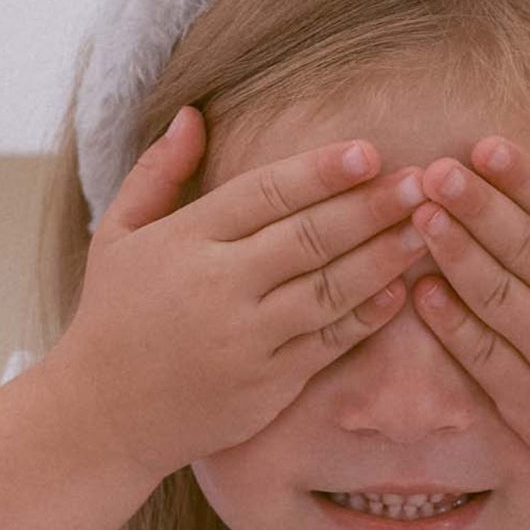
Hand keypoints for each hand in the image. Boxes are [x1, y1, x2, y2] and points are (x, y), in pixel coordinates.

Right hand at [43, 106, 423, 480]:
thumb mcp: (119, 234)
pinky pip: (330, 342)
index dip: (321, 171)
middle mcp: (218, 288)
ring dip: (385, 257)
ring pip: (331, 289)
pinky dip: (369, 315)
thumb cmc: (113, 315)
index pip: (265, 193)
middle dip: (372, 206)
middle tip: (424, 180)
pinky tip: (401, 289)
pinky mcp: (268, 384)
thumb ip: (160, 171)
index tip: (369, 151)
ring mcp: (247, 339)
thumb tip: (194, 112)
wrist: (103, 417)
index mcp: (184, 241)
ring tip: (426, 228)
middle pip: (310, 237)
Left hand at [404, 138, 529, 527]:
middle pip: (523, 246)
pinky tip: (423, 289)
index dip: (523, 176)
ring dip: (454, 252)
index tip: (485, 145)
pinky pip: (485, 357)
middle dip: (475, 204)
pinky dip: (451, 323)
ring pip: (497, 296)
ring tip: (419, 216)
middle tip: (434, 170)